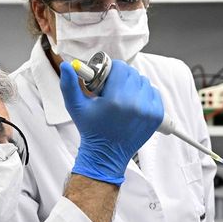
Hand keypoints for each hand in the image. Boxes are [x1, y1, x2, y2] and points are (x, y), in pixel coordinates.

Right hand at [59, 59, 163, 185]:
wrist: (106, 155)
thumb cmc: (91, 130)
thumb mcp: (75, 106)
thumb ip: (69, 84)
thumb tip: (66, 66)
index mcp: (115, 100)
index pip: (121, 67)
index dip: (112, 70)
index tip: (106, 78)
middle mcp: (134, 104)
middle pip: (133, 73)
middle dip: (121, 78)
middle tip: (112, 90)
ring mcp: (148, 110)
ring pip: (144, 82)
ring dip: (133, 86)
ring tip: (122, 98)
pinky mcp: (156, 116)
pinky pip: (154, 93)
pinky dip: (144, 95)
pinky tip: (133, 104)